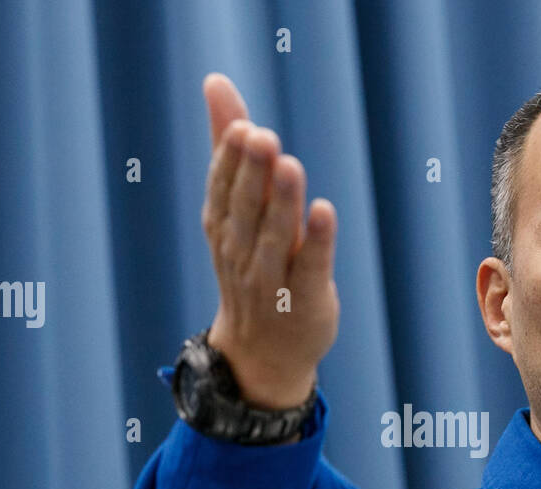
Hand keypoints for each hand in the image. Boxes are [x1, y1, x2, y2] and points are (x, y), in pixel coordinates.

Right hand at [200, 73, 338, 409]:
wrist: (262, 354)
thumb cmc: (250, 265)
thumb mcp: (235, 208)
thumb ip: (228, 146)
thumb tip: (216, 81)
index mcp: (222, 228)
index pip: (222, 190)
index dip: (230, 161)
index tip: (242, 127)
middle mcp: (241, 253)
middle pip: (246, 211)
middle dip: (253, 175)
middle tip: (262, 137)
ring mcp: (272, 280)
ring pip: (275, 239)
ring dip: (283, 204)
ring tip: (289, 165)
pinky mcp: (306, 300)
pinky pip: (310, 269)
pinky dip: (317, 242)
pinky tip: (324, 211)